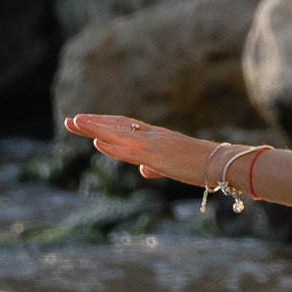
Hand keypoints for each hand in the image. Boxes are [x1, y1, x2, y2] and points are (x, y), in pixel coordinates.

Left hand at [66, 114, 213, 188]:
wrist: (222, 163)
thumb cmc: (202, 164)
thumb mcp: (174, 165)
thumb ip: (156, 166)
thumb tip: (143, 171)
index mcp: (155, 136)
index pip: (123, 125)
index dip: (102, 122)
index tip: (83, 121)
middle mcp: (151, 135)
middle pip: (116, 125)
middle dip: (92, 123)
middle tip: (69, 120)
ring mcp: (154, 144)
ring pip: (119, 133)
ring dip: (96, 128)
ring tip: (76, 123)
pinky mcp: (158, 156)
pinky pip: (131, 151)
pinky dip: (113, 147)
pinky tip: (98, 143)